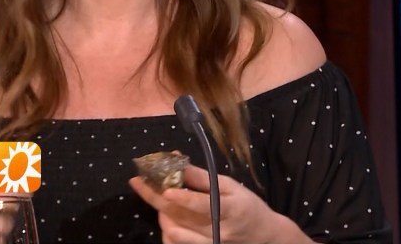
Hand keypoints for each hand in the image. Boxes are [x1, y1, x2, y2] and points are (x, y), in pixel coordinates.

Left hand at [130, 164, 310, 243]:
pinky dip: (166, 228)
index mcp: (229, 210)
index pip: (203, 205)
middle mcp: (216, 231)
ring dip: (160, 211)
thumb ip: (205, 179)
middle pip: (180, 216)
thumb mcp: (232, 187)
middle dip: (156, 198)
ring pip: (174, 230)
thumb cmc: (247, 206)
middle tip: (138, 182)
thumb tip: (180, 165)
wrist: (262, 236)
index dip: (185, 198)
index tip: (167, 190)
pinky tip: (164, 216)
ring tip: (154, 194)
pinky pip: (175, 242)